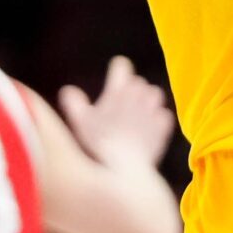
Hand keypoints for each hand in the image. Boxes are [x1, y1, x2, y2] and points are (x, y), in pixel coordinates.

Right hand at [59, 55, 174, 171]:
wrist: (125, 167)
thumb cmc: (99, 142)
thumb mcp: (79, 121)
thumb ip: (74, 102)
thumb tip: (68, 90)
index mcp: (118, 89)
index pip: (121, 65)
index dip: (117, 70)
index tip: (113, 79)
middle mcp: (138, 94)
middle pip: (138, 81)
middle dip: (131, 90)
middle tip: (120, 105)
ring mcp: (153, 109)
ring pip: (155, 94)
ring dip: (147, 100)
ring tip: (137, 114)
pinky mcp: (164, 126)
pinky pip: (164, 115)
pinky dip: (158, 119)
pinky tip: (148, 130)